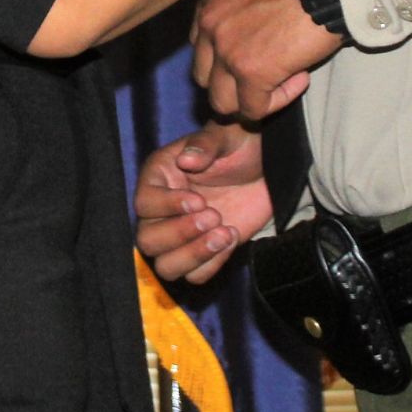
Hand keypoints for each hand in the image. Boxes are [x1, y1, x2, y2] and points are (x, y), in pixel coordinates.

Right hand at [134, 120, 270, 283]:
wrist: (267, 167)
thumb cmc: (240, 145)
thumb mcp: (225, 136)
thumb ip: (206, 143)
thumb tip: (186, 160)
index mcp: (159, 177)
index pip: (144, 203)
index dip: (168, 206)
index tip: (199, 200)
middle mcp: (163, 209)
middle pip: (148, 240)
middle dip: (180, 234)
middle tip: (214, 215)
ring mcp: (181, 235)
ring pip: (166, 266)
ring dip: (194, 255)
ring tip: (225, 233)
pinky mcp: (202, 253)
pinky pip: (195, 275)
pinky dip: (213, 263)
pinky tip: (233, 236)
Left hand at [191, 0, 342, 118]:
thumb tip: (251, 18)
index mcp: (210, 0)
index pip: (201, 45)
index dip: (227, 56)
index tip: (259, 51)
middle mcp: (210, 25)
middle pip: (205, 76)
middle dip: (234, 82)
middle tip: (268, 73)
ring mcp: (226, 51)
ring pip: (222, 101)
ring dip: (252, 98)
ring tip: (285, 77)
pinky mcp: (250, 73)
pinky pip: (254, 108)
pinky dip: (278, 100)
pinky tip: (302, 77)